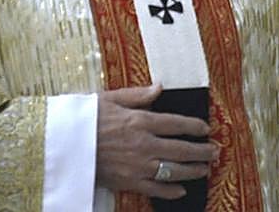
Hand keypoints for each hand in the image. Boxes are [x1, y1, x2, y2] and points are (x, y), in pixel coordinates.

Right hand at [96, 84, 216, 199]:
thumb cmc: (85, 118)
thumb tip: (159, 88)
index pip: (176, 123)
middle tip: (215, 151)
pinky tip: (182, 190)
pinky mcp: (129, 182)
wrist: (63, 145)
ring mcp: (138, 165)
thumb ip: (138, 95)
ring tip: (205, 169)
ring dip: (193, 170)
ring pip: (174, 170)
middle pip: (181, 148)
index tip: (205, 128)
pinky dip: (171, 191)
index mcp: (140, 120)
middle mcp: (144, 144)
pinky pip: (156, 189)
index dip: (194, 126)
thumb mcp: (110, 98)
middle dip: (202, 150)